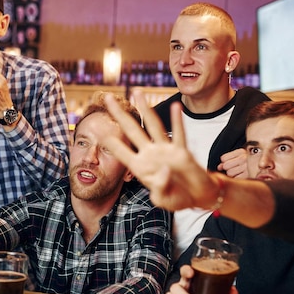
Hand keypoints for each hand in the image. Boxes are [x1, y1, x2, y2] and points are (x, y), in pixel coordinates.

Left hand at [102, 91, 220, 211]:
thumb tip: (164, 170)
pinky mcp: (182, 152)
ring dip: (146, 109)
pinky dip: (178, 121)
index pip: (121, 152)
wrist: (197, 197)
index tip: (96, 129)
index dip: (110, 142)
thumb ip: (160, 189)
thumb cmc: (177, 198)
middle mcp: (150, 155)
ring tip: (137, 92)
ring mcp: (165, 151)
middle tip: (107, 98)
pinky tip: (176, 106)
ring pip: (153, 125)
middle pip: (132, 130)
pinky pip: (180, 134)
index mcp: (140, 167)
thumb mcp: (163, 200)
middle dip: (119, 114)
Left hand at [217, 148, 248, 178]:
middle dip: (227, 168)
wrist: (259, 165)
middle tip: (232, 168)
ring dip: (231, 174)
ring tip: (236, 172)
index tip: (229, 162)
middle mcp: (244, 158)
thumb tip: (219, 167)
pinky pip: (235, 178)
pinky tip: (240, 175)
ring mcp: (246, 167)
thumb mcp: (236, 156)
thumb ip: (226, 160)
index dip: (224, 161)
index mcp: (240, 151)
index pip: (223, 158)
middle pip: (225, 166)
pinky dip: (236, 178)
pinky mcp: (248, 175)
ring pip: (229, 173)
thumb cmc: (245, 160)